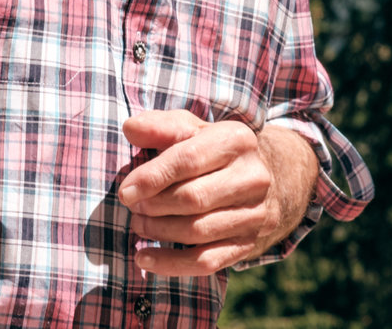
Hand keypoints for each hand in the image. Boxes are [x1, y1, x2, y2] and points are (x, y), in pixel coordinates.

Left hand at [118, 110, 310, 276]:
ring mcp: (255, 213)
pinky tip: (144, 258)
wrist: (265, 177)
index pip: (188, 160)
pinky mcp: (249, 243)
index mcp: (238, 140)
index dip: (152, 178)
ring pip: (198, 231)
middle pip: (193, 198)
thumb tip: (130, 128)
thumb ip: (162, 127)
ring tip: (139, 226)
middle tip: (133, 208)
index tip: (126, 191)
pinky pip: (206, 261)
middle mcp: (254, 177)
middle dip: (153, 206)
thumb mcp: (193, 130)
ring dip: (159, 232)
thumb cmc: (215, 151)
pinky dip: (170, 264)